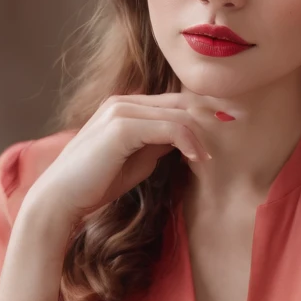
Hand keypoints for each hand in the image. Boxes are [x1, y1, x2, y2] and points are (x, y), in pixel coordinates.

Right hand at [27, 92, 242, 223]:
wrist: (60, 200)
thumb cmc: (96, 184)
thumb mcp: (136, 160)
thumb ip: (157, 144)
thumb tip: (184, 139)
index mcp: (125, 106)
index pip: (175, 101)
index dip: (205, 110)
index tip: (230, 120)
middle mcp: (123, 101)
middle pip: (181, 101)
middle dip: (212, 112)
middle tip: (239, 122)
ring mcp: (121, 111)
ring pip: (178, 114)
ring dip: (201, 134)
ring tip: (214, 154)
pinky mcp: (121, 126)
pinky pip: (169, 128)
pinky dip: (188, 142)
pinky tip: (198, 159)